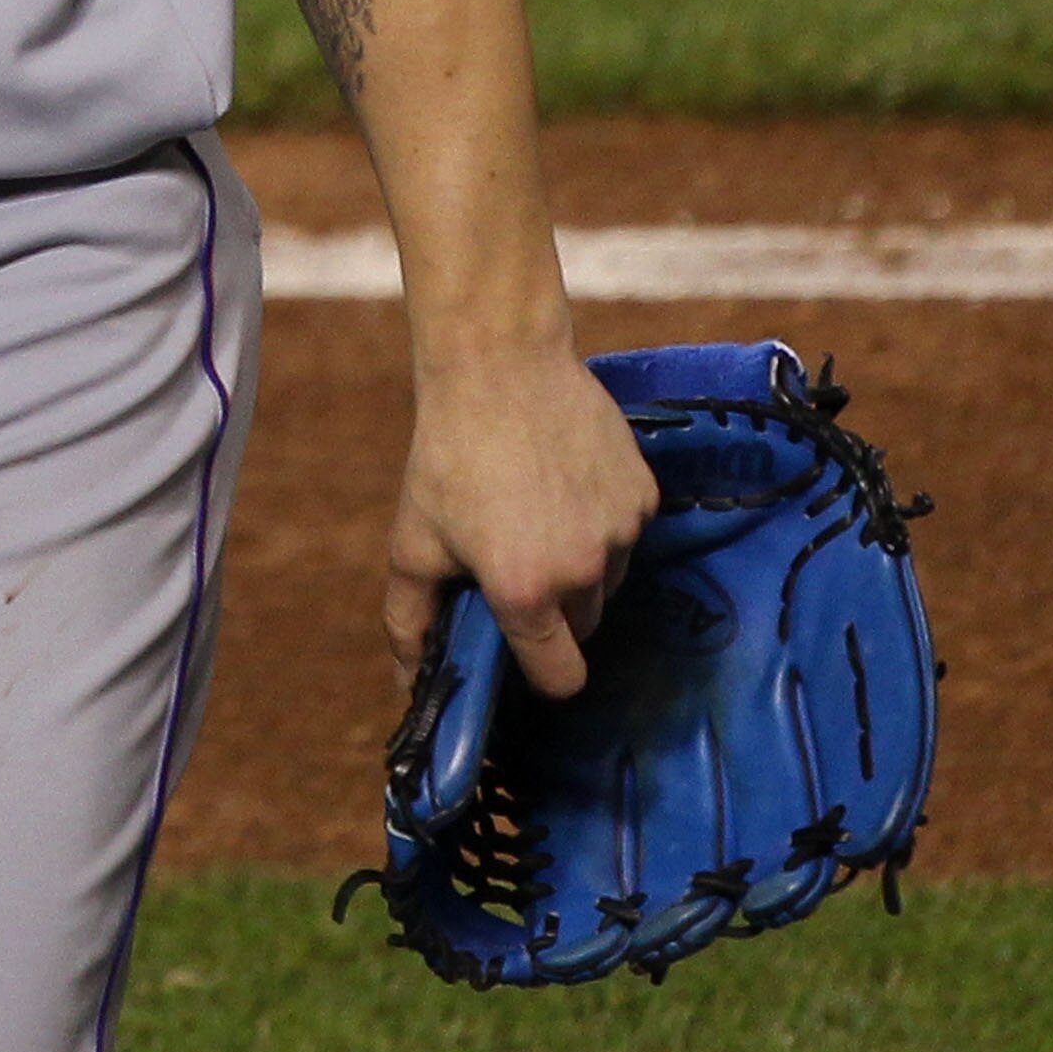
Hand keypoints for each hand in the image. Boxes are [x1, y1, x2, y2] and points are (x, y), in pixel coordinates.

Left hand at [385, 346, 656, 701]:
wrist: (499, 363)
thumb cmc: (448, 455)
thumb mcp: (413, 543)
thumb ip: (409, 624)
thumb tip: (408, 688)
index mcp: (525, 591)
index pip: (561, 678)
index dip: (541, 671)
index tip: (522, 645)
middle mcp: (584, 570)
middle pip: (584, 628)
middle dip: (553, 610)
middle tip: (515, 557)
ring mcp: (621, 531)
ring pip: (609, 581)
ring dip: (582, 566)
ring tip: (537, 512)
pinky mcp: (644, 493)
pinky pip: (627, 532)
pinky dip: (602, 522)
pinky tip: (565, 481)